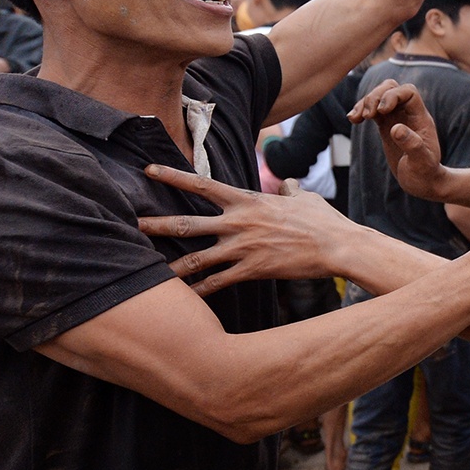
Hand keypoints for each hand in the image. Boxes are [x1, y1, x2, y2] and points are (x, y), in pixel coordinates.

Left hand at [138, 166, 362, 296]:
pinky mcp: (252, 271)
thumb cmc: (324, 221)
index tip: (149, 170)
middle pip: (187, 223)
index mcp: (248, 200)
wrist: (338, 246)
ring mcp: (243, 248)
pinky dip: (198, 291)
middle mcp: (239, 222)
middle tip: (131, 223)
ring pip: (195, 258)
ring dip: (169, 266)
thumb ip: (291, 190)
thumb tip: (290, 184)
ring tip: (144, 272)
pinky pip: (217, 283)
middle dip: (156, 224)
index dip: (173, 176)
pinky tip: (182, 299)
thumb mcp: (305, 199)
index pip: (202, 184)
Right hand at [350, 79, 454, 202]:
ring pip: (379, 96)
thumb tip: (396, 129)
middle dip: (376, 96)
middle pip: (391, 88)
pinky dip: (360, 111)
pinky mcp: (385, 126)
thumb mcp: (422, 161)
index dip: (393, 95)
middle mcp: (408, 114)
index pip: (408, 92)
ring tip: (356, 119)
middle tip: (368, 116)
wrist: (422, 182)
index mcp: (421, 118)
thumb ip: (412, 144)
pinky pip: (372, 110)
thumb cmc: (425, 173)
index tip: (382, 111)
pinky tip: (352, 120)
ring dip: (365, 102)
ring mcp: (396, 119)